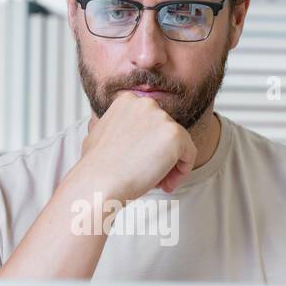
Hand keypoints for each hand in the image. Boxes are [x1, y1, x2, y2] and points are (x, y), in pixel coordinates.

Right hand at [78, 92, 197, 200]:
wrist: (98, 182)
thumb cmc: (95, 167)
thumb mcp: (100, 134)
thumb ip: (115, 127)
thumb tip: (119, 135)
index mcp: (128, 101)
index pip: (152, 123)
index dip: (148, 146)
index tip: (141, 164)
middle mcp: (146, 103)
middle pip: (166, 132)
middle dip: (161, 156)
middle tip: (151, 177)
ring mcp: (161, 117)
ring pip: (179, 144)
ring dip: (171, 166)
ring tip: (157, 183)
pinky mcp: (175, 134)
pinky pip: (189, 154)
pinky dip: (182, 172)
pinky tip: (166, 184)